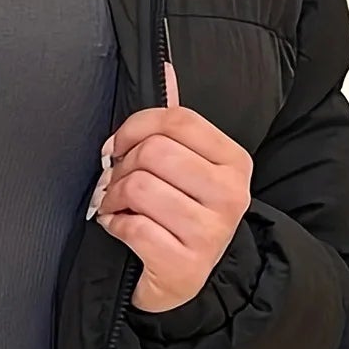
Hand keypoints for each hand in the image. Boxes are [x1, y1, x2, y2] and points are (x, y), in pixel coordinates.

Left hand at [87, 61, 251, 312]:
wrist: (186, 280)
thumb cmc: (180, 214)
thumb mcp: (185, 165)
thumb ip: (174, 120)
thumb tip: (165, 68)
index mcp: (234, 161)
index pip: (177, 119)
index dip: (135, 128)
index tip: (120, 146)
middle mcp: (231, 195)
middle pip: (154, 152)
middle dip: (122, 167)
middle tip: (118, 183)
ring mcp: (212, 233)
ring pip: (139, 187)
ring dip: (114, 198)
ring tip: (119, 206)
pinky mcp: (186, 266)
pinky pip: (132, 228)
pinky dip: (115, 226)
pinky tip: (122, 230)